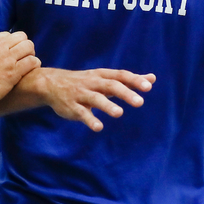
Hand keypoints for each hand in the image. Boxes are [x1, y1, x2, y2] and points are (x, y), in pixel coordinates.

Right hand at [0, 31, 40, 112]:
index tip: (11, 53)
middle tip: (23, 57)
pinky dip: (34, 65)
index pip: (8, 34)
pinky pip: (32, 61)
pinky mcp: (13, 73)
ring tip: (28, 63)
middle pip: (22, 37)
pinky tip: (31, 71)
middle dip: (24, 46)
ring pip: (29, 47)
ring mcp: (7, 59)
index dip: (11, 44)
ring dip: (30, 54)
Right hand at [39, 68, 154, 130]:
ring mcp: (81, 94)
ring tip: (119, 113)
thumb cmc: (86, 82)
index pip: (121, 75)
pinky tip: (98, 127)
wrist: (52, 84)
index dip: (134, 80)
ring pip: (95, 99)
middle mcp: (93, 83)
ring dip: (107, 105)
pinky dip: (90, 120)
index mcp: (102, 75)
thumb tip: (152, 78)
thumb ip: (129, 80)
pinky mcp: (72, 107)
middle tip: (140, 102)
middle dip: (125, 93)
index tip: (148, 86)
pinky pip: (82, 113)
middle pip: (111, 86)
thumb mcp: (106, 78)